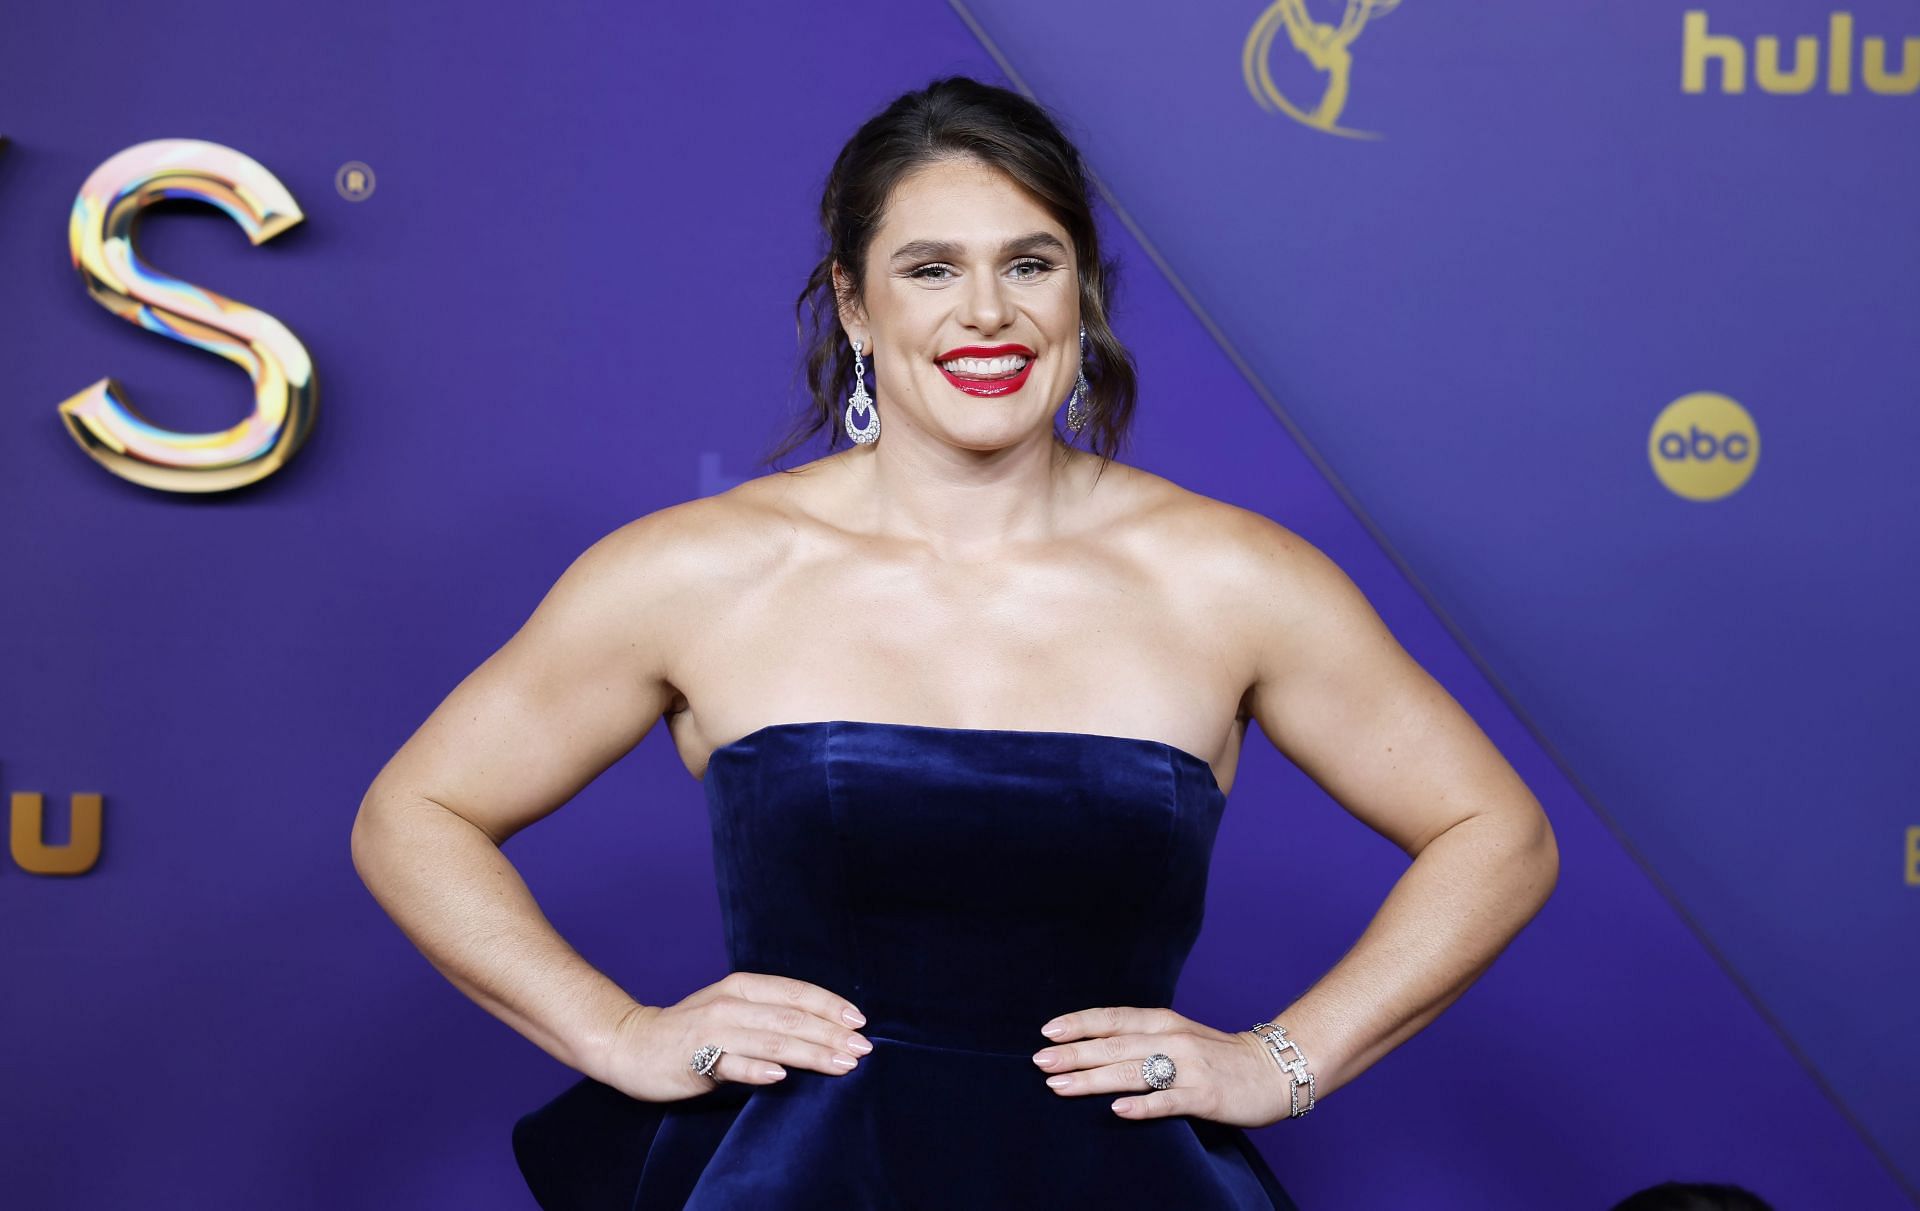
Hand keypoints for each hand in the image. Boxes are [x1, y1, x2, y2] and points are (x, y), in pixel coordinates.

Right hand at [595, 971, 872, 1102]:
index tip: (860, 1022)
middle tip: (863, 1050)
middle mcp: (730, 1004)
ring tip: (841, 1064)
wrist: (631, 1044)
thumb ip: (769, 1014)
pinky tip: (780, 1076)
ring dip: (810, 1052)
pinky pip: (730, 1064)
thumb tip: (823, 1028)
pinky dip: (756, 1069)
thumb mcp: (732, 1010)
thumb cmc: (691, 1030)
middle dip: (831, 1034)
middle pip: (790, 1017)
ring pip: (770, 1040)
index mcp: (742, 987)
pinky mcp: (695, 1059)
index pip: (795, 992)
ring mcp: (712, 1031)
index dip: (830, 1005)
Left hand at [1029, 1006, 1291, 1126]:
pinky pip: (1168, 1101)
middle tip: (1039, 1062)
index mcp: (1164, 1022)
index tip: (1047, 1031)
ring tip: (1060, 1086)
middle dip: (1074, 1053)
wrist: (1274, 1070)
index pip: (1114, 1018)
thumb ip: (1142, 1037)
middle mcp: (1173, 1039)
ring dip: (1093, 1079)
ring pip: (1132, 1072)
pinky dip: (1142, 1106)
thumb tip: (1094, 1044)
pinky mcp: (1205, 1095)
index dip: (1080, 1023)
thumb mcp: (1179, 1035)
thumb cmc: (1219, 1056)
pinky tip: (1117, 1110)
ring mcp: (1189, 1067)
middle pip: (1114, 1046)